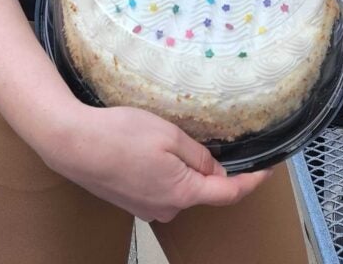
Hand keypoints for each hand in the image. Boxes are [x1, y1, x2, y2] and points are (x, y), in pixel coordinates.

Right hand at [43, 105, 272, 221]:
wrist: (74, 144)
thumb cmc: (120, 135)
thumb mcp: (169, 135)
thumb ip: (198, 154)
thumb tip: (215, 169)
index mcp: (182, 192)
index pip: (228, 193)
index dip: (251, 181)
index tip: (268, 169)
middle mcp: (167, 208)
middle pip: (202, 189)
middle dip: (209, 167)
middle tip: (202, 136)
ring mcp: (147, 207)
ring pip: (179, 186)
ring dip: (182, 166)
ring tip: (163, 136)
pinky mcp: (131, 200)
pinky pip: (159, 185)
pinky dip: (163, 169)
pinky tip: (146, 148)